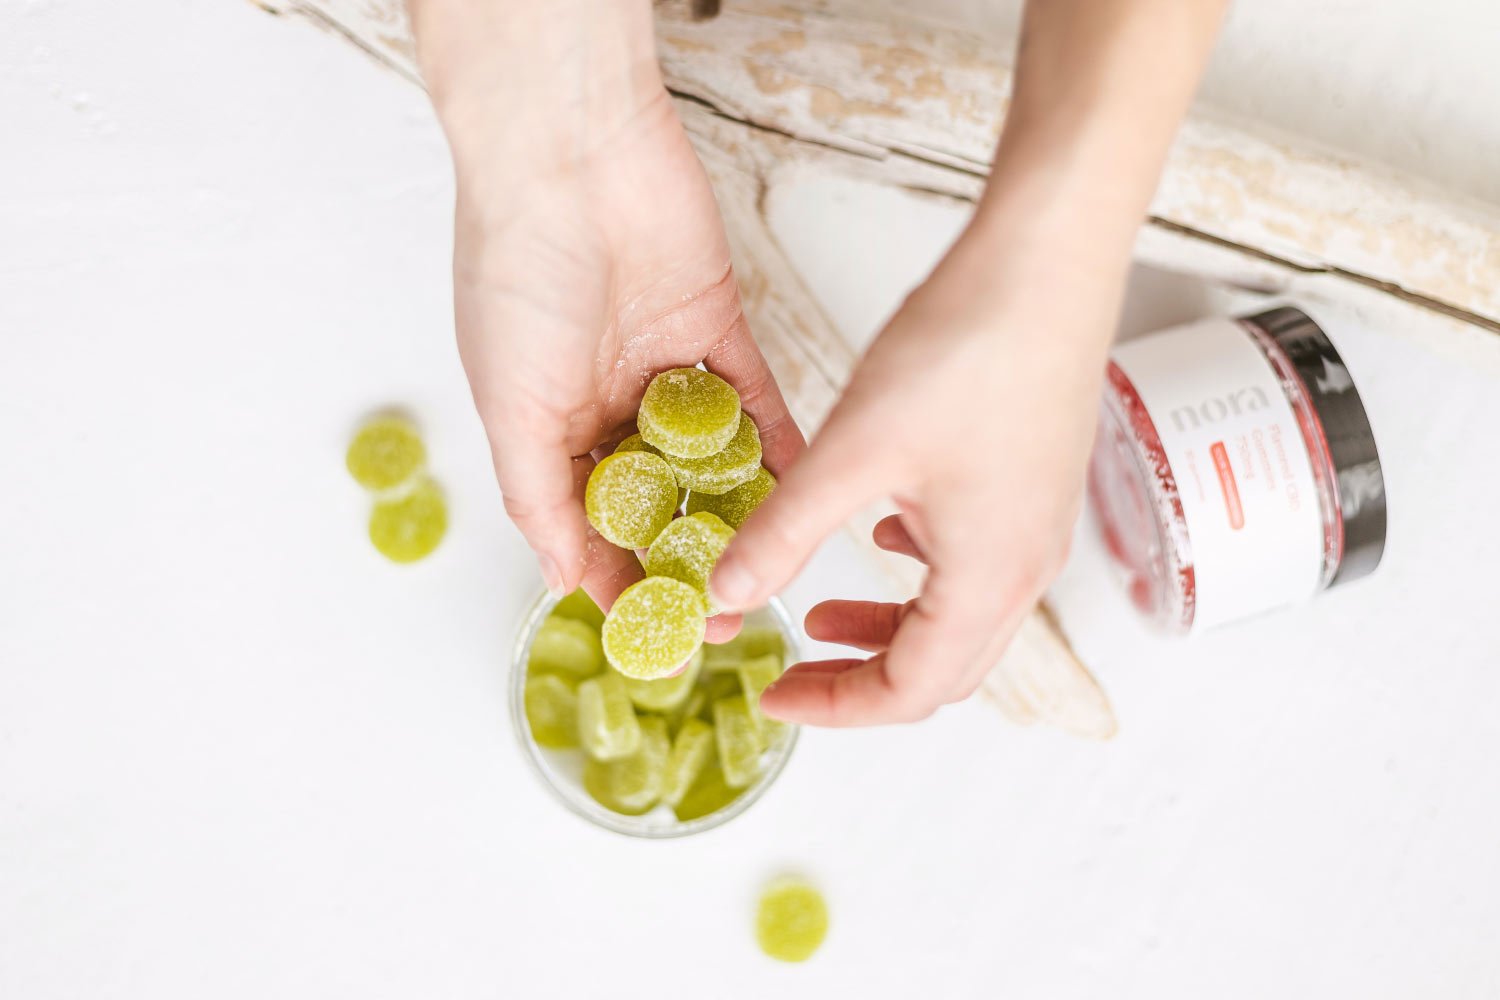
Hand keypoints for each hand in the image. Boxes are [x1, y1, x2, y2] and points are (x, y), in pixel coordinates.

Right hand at [445, 90, 800, 628]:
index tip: (660, 630)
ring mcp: (667, 367)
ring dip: (738, 512)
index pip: (590, 521)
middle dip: (690, 557)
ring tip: (773, 568)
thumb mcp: (510, 407)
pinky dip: (779, 447)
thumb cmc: (517, 277)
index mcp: (548, 423)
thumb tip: (564, 581)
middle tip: (728, 612)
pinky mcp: (722, 330)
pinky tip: (806, 494)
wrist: (571, 157)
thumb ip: (540, 498)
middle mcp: (608, 402)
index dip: (622, 578)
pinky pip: (758, 403)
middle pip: (659, 500)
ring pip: (713, 459)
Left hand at [711, 228, 1116, 723]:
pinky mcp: (1037, 486)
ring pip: (962, 620)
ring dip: (891, 630)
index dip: (835, 706)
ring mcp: (1040, 528)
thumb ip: (784, 532)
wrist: (1050, 263)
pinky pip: (978, 564)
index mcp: (987, 580)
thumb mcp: (854, 452)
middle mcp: (1028, 569)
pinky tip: (880, 532)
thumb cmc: (969, 349)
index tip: (773, 693)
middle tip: (794, 667)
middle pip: (943, 670)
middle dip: (862, 680)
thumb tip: (726, 595)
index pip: (910, 692)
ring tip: (820, 612)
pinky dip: (921, 576)